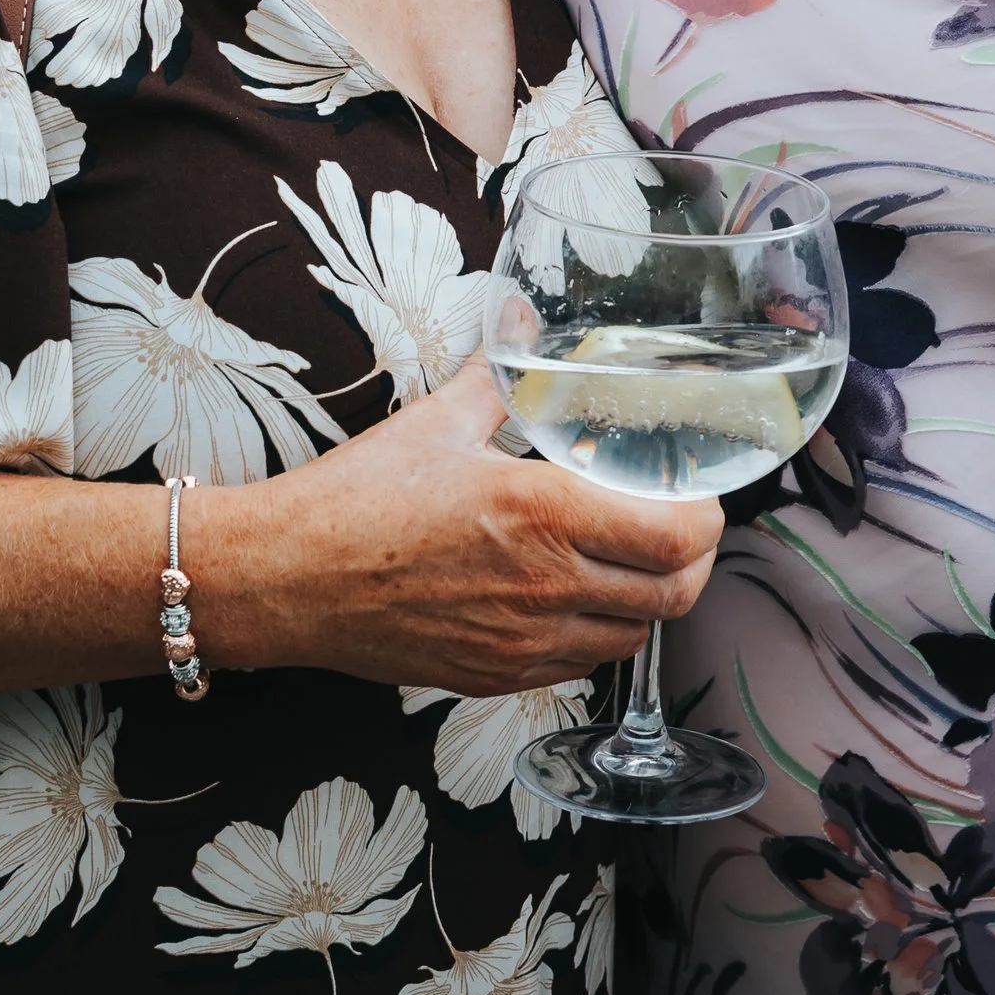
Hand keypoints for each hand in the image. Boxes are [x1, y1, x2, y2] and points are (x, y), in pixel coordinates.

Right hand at [206, 365, 724, 695]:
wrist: (286, 579)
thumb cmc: (354, 499)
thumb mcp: (438, 421)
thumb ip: (500, 370)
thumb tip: (524, 317)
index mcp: (541, 514)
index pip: (676, 537)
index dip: (708, 519)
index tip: (699, 493)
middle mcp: (545, 588)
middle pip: (675, 594)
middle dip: (694, 560)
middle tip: (682, 525)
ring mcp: (523, 643)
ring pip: (634, 636)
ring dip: (649, 598)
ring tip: (633, 557)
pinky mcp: (496, 677)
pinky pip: (581, 664)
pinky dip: (598, 632)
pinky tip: (577, 594)